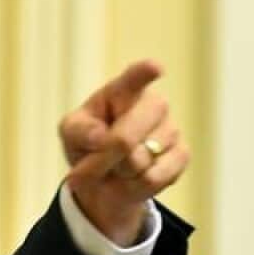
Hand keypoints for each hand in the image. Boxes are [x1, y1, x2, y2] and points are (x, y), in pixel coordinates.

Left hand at [60, 60, 189, 245]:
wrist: (105, 177)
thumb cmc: (87, 143)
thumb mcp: (71, 133)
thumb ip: (80, 131)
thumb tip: (101, 138)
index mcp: (122, 91)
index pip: (135, 78)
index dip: (144, 73)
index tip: (154, 68)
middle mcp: (152, 105)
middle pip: (127, 137)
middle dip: (103, 158)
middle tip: (91, 161)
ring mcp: (171, 129)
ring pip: (139, 162)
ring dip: (118, 173)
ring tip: (114, 167)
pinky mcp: (182, 155)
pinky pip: (154, 178)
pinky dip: (133, 186)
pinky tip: (131, 178)